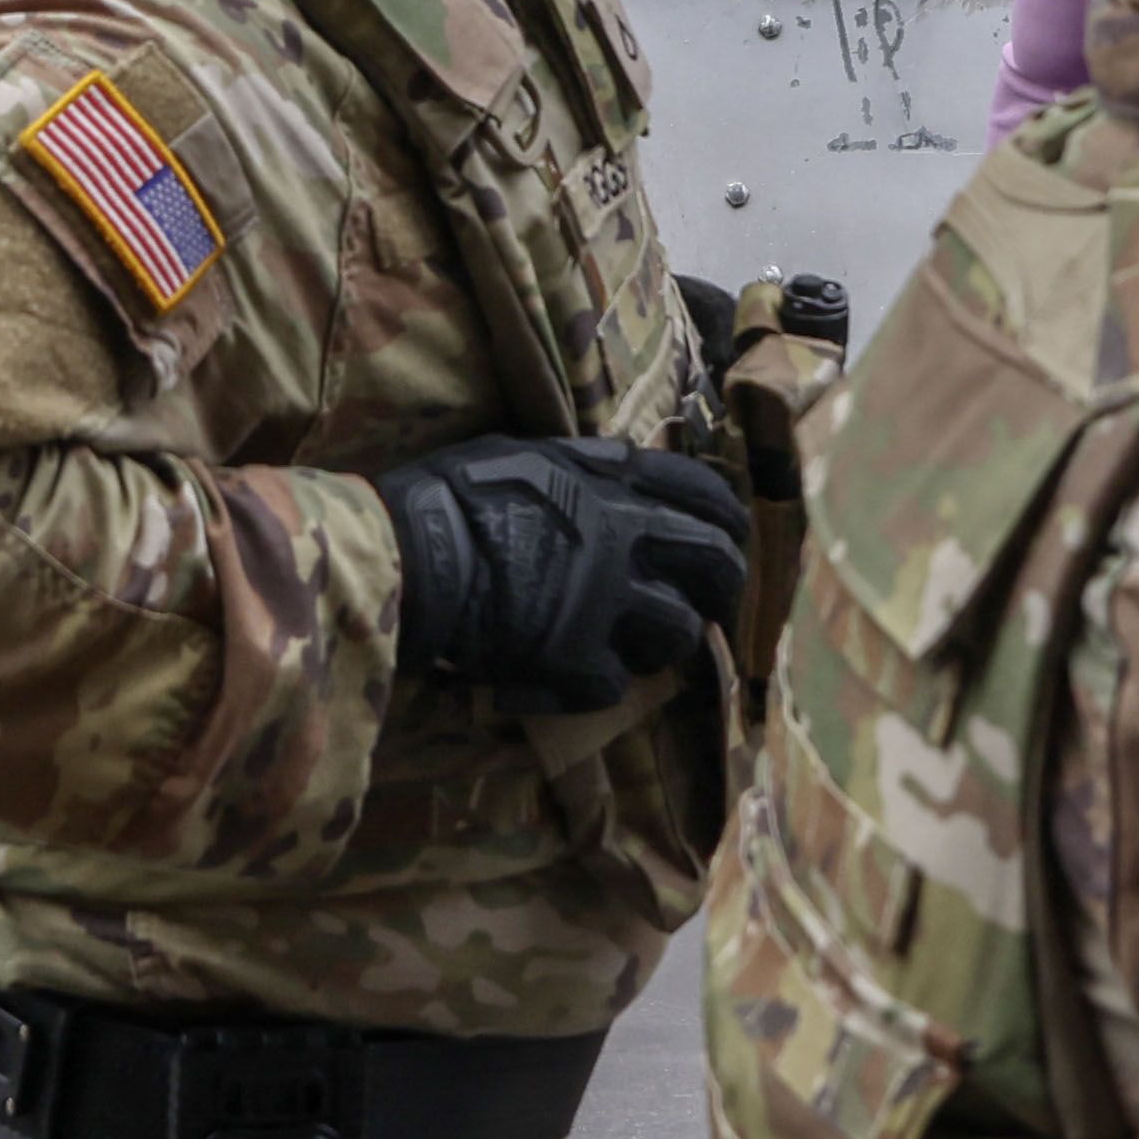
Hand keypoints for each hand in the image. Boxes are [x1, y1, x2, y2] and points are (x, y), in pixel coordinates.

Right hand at [377, 433, 756, 712]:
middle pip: (716, 564)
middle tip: (711, 607)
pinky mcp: (576, 658)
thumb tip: (621, 461)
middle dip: (725, 589)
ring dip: (665, 642)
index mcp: (613, 482)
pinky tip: (573, 674)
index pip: (706, 493)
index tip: (730, 537)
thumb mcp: (523, 453)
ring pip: (679, 632)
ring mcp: (605, 601)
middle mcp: (624, 538)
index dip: (729, 519)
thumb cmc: (450, 494)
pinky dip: (599, 683)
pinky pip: (618, 684)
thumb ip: (584, 465)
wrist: (407, 555)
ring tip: (639, 646)